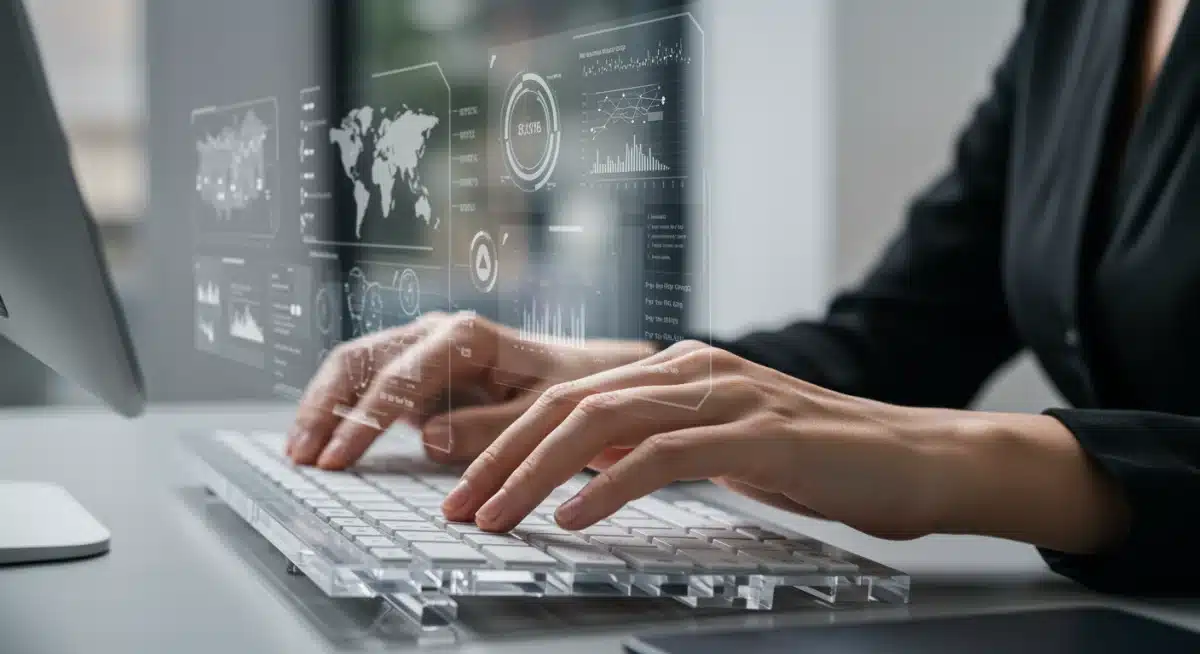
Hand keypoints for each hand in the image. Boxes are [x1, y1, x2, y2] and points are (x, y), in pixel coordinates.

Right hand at [286, 312, 655, 468]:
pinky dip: (338, 409)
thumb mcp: (543, 413)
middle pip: (360, 361)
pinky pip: (364, 383)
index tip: (338, 459)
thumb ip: (490, 428)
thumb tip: (430, 439)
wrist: (585, 376)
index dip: (364, 420)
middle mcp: (434, 332)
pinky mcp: (414, 370)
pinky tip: (320, 442)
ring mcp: (420, 348)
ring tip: (298, 453)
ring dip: (321, 407)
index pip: (399, 376)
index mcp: (465, 336)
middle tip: (302, 457)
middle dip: (325, 408)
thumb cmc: (571, 392)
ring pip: (353, 367)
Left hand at [441, 340, 950, 539]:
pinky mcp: (756, 434)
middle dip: (500, 454)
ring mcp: (724, 395)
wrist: (914, 459)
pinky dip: (608, 489)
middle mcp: (691, 370)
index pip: (569, 396)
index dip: (505, 435)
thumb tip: (585, 472)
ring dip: (535, 473)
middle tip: (457, 502)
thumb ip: (656, 447)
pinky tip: (572, 519)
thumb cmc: (818, 460)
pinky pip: (663, 456)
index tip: (460, 476)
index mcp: (677, 370)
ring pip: (602, 423)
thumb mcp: (719, 448)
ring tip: (493, 515)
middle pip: (568, 403)